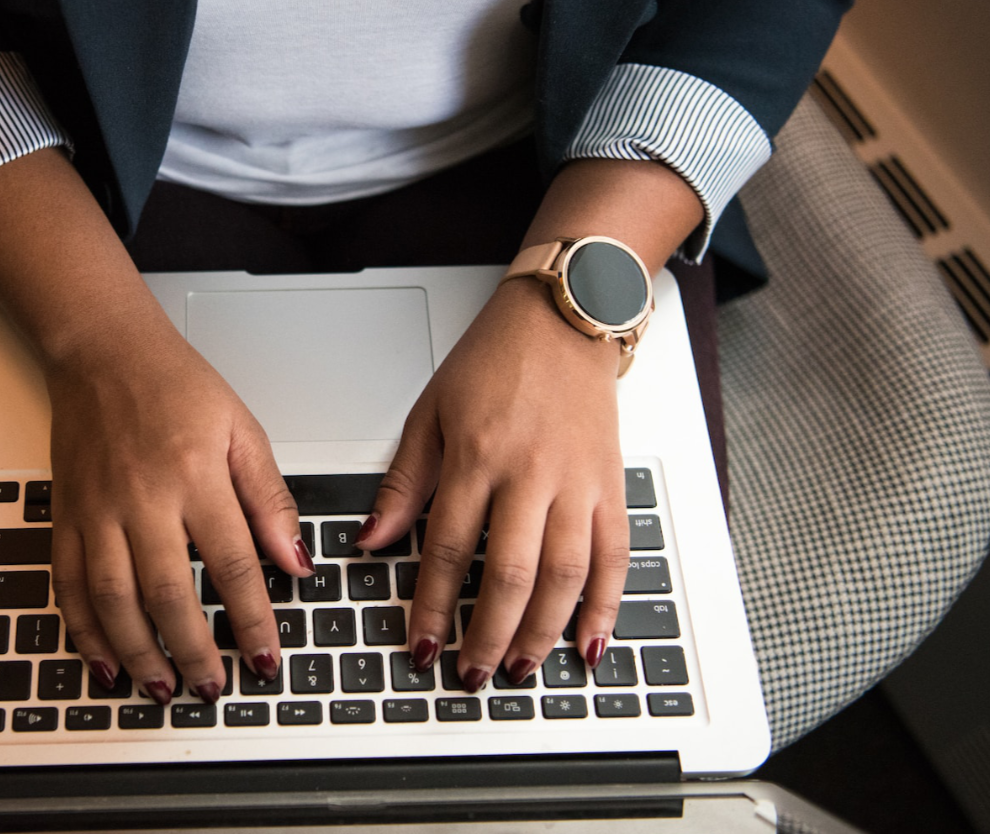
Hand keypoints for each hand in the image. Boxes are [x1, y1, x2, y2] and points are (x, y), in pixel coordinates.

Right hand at [0, 149, 312, 706]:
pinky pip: (69, 584)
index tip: (266, 657)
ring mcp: (97, 510)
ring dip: (137, 652)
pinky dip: (84, 629)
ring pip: (114, 598)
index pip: (231, 563)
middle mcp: (143, 497)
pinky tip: (104, 659)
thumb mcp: (243, 430)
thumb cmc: (175, 386)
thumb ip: (270, 500)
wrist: (102, 351)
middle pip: (168, 592)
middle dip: (193, 651)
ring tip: (162, 686)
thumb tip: (298, 561)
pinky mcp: (66, 515)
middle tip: (211, 688)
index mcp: (196, 475)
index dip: (251, 619)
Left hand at [356, 276, 629, 690]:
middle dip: (487, 634)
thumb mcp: (430, 412)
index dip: (434, 605)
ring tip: (519, 667)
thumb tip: (373, 540)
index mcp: (477, 455)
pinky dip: (605, 604)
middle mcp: (530, 473)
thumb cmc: (495, 361)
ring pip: (564, 574)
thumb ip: (404, 483)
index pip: (448, 548)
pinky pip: (615, 556)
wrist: (563, 318)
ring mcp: (578, 481)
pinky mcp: (611, 484)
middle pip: (509, 574)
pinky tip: (590, 641)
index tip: (423, 643)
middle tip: (470, 672)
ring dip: (542, 631)